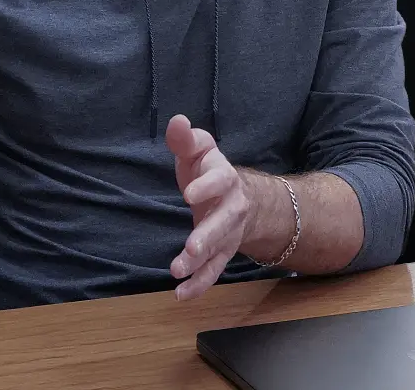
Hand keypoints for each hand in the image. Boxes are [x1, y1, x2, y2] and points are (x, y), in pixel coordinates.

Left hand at [166, 114, 250, 299]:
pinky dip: (199, 284)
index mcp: (224, 177)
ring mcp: (229, 233)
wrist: (237, 195)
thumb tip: (177, 121)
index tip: (188, 193)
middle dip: (208, 234)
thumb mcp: (197, 149)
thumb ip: (185, 138)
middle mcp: (232, 207)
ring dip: (200, 263)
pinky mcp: (222, 252)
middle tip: (191, 245)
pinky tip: (180, 294)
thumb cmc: (207, 168)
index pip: (219, 180)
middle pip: (224, 222)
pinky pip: (214, 271)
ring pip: (219, 250)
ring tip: (177, 271)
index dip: (206, 187)